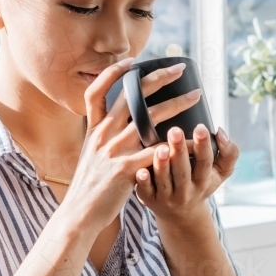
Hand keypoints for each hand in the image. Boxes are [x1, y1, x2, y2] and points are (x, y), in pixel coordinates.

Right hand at [61, 58, 203, 232]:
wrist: (79, 215)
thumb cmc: (89, 187)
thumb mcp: (91, 155)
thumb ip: (104, 137)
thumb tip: (118, 123)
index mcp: (93, 130)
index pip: (96, 91)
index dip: (113, 73)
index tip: (132, 61)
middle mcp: (102, 135)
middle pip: (131, 96)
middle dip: (158, 78)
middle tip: (179, 68)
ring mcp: (114, 151)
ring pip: (150, 118)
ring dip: (177, 104)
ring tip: (196, 97)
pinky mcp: (126, 169)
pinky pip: (159, 151)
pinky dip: (179, 144)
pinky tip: (195, 140)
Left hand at [134, 121, 238, 225]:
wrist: (182, 214)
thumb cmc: (200, 183)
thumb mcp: (221, 172)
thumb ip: (229, 152)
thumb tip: (220, 132)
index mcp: (203, 181)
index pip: (205, 163)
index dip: (203, 146)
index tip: (200, 127)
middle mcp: (186, 192)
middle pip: (183, 172)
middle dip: (179, 151)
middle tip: (175, 131)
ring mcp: (166, 197)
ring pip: (164, 181)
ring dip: (162, 165)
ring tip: (161, 148)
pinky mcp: (149, 200)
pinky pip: (145, 192)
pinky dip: (143, 182)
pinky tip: (140, 170)